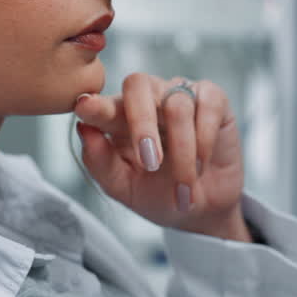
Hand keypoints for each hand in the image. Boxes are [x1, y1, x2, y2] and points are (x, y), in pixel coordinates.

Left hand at [73, 74, 250, 241]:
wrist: (200, 211)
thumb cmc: (156, 195)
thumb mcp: (123, 188)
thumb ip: (100, 161)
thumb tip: (83, 129)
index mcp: (118, 117)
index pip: (103, 102)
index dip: (96, 105)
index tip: (85, 109)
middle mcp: (148, 98)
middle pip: (138, 85)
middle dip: (142, 124)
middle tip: (151, 163)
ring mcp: (180, 94)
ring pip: (177, 106)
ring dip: (182, 152)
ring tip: (184, 187)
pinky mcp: (213, 99)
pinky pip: (208, 105)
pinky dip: (204, 140)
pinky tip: (202, 164)